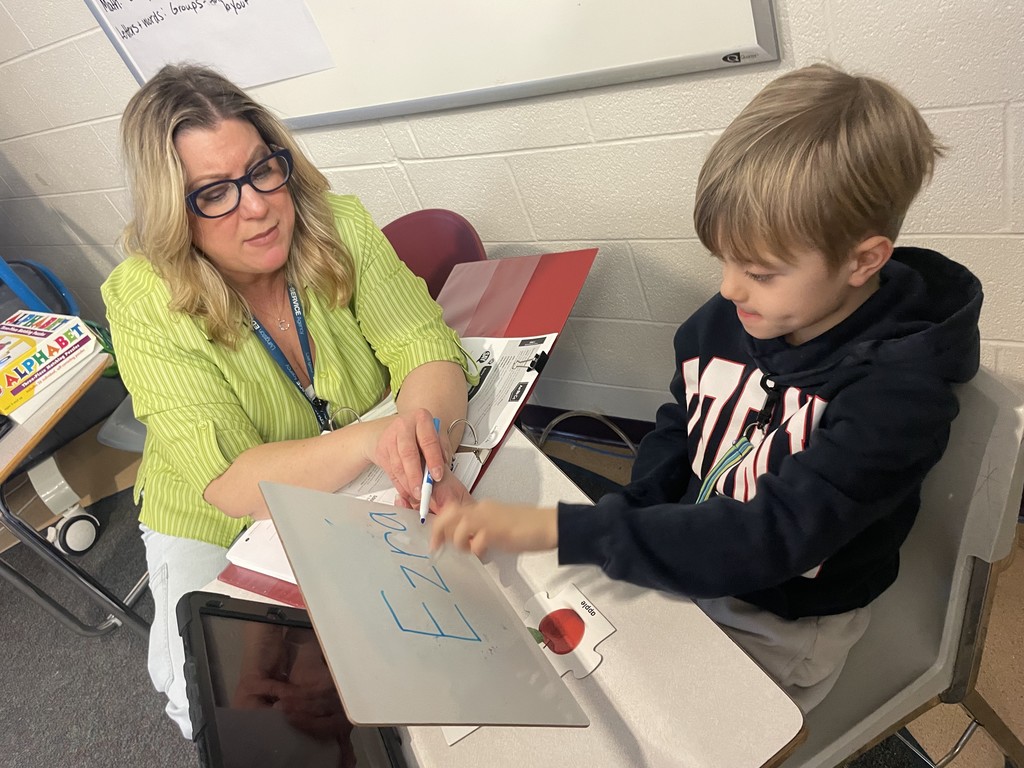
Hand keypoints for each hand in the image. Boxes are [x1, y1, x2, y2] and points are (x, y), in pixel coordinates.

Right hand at [370, 408, 447, 503]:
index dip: (434, 460)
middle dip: (416, 476)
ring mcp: (390, 437)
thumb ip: (441, 449)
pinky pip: (391, 471)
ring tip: (416, 494)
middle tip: (423, 490)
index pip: (428, 441)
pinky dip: (400, 484)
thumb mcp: (434, 435)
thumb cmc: (417, 434)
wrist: (391, 430)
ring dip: (407, 483)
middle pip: (409, 454)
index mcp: (421, 418)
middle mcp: (404, 426)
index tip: (437, 476)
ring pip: (398, 465)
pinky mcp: (381, 450)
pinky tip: (407, 490)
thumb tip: (444, 466)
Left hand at [429, 498, 557, 557]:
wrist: (548, 525)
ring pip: (459, 528)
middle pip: (449, 515)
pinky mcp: (497, 531)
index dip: (439, 524)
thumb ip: (481, 528)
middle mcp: (482, 510)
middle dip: (440, 531)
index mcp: (482, 507)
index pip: (452, 510)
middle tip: (438, 547)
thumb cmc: (527, 526)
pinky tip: (485, 554)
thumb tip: (467, 539)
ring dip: (460, 543)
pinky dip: (476, 551)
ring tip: (471, 550)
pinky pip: (476, 543)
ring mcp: (489, 520)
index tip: (435, 539)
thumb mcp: (499, 523)